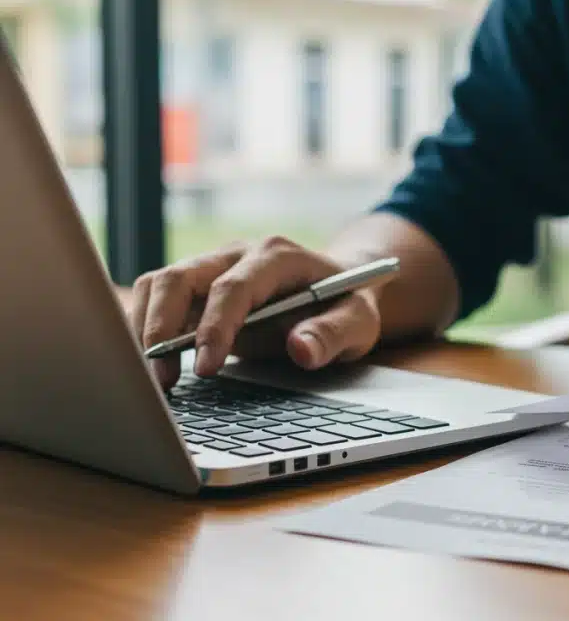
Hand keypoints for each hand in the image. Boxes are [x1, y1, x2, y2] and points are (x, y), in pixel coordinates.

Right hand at [129, 236, 384, 387]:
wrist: (341, 287)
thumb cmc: (347, 305)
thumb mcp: (358, 322)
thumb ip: (333, 334)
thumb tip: (302, 350)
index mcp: (277, 256)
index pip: (233, 288)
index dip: (214, 328)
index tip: (206, 368)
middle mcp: (237, 254)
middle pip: (178, 278)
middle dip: (160, 328)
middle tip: (161, 379)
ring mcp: (212, 267)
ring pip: (157, 285)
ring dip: (145, 329)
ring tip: (152, 378)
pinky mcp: (197, 288)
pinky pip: (157, 300)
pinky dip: (145, 330)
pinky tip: (149, 365)